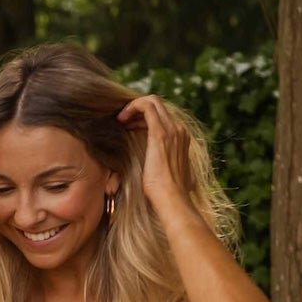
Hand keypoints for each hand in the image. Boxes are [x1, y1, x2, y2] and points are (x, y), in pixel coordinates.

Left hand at [116, 93, 194, 217]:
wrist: (172, 200)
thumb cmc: (168, 195)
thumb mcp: (172, 177)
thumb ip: (170, 168)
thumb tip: (168, 174)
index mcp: (182, 138)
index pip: (163, 116)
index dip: (144, 118)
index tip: (130, 127)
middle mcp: (179, 130)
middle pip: (158, 105)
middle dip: (138, 109)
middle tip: (123, 121)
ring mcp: (172, 130)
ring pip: (152, 101)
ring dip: (133, 107)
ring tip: (120, 120)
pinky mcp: (160, 133)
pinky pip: (146, 106)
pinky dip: (132, 107)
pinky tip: (121, 119)